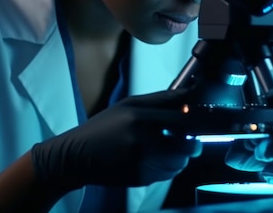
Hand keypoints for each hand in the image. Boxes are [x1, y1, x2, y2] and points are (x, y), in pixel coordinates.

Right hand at [30, 89, 202, 191]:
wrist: (77, 157)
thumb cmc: (104, 126)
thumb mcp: (128, 105)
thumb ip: (160, 99)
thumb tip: (189, 94)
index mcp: (139, 118)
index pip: (183, 118)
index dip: (194, 118)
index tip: (195, 117)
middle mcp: (142, 142)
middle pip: (187, 144)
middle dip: (192, 141)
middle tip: (187, 136)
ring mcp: (142, 163)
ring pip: (181, 161)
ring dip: (181, 154)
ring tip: (169, 146)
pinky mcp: (141, 178)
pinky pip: (168, 173)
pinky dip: (169, 165)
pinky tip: (156, 157)